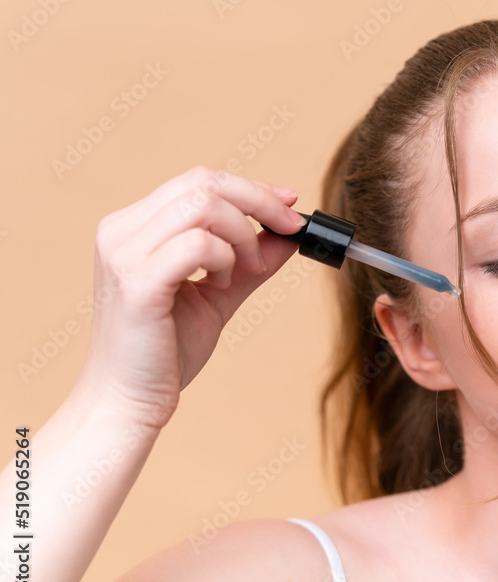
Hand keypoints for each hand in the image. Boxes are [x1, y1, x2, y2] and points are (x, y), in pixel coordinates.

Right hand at [74, 166, 305, 428]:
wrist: (130, 400)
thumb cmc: (165, 352)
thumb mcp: (219, 295)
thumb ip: (251, 263)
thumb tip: (288, 235)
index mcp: (134, 227)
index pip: (198, 181)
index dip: (251, 188)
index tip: (290, 205)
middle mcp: (122, 231)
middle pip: (203, 182)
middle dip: (259, 202)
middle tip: (290, 229)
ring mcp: (125, 254)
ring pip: (204, 206)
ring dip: (243, 236)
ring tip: (244, 272)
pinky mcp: (137, 283)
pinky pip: (196, 244)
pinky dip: (225, 258)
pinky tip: (223, 284)